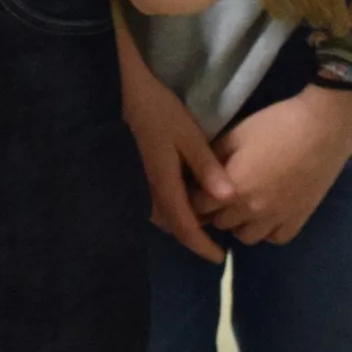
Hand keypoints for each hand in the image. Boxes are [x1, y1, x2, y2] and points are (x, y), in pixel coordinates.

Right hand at [118, 31, 230, 262]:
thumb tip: (231, 198)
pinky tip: (182, 194)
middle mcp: (146, 192)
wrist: (120, 91)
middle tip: (216, 236)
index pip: (185, 228)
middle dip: (193, 234)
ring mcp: (135, 184)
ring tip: (203, 216)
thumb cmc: (156, 110)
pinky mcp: (131, 174)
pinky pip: (152, 202)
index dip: (202, 246)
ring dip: (180, 219)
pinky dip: (170, 205)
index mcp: (163, 185)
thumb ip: (207, 167)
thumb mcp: (188, 135)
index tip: (220, 259)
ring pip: (161, 214)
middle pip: (172, 225)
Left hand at [207, 82, 351, 245]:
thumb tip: (198, 174)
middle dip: (215, 209)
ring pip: (245, 237)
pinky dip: (268, 230)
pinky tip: (269, 213)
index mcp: (231, 189)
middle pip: (219, 224)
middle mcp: (251, 211)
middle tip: (220, 191)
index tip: (197, 187)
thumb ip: (212, 159)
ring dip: (239, 223)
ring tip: (244, 204)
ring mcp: (276, 219)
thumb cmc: (275, 125)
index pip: (197, 208)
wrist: (323, 128)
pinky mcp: (299, 220)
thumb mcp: (236, 135)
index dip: (193, 197)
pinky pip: (275, 238)